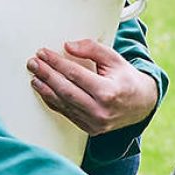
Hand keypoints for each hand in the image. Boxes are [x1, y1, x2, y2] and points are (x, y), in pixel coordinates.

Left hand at [26, 39, 157, 135]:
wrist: (141, 105)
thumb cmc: (126, 79)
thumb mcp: (114, 58)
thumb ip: (91, 49)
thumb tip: (68, 46)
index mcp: (108, 92)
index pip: (75, 74)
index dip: (56, 62)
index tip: (43, 53)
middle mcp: (100, 111)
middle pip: (65, 90)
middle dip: (46, 75)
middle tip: (33, 63)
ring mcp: (94, 123)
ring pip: (63, 104)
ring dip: (45, 89)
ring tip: (34, 75)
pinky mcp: (89, 128)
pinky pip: (66, 113)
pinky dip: (52, 101)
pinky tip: (43, 90)